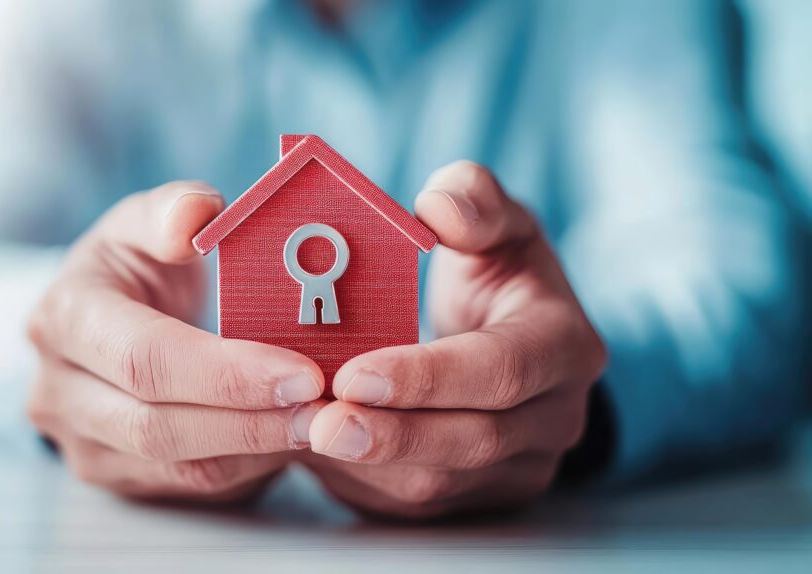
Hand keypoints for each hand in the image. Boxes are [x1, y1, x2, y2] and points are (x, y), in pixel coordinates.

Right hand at [27, 182, 325, 503]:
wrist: (104, 323)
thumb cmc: (136, 265)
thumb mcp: (146, 223)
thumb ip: (174, 211)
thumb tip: (198, 214)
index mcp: (65, 317)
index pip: (146, 359)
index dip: (226, 373)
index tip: (302, 373)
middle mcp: (57, 389)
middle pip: (157, 425)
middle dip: (250, 420)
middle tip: (323, 409)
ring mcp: (79, 442)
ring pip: (178, 467)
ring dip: (257, 449)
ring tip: (320, 424)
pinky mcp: (112, 475)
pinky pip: (189, 484)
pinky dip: (248, 465)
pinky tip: (289, 438)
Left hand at [303, 161, 606, 518]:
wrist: (518, 342)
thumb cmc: (499, 275)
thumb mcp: (498, 224)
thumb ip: (473, 199)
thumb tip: (439, 206)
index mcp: (564, 344)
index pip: (502, 369)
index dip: (429, 376)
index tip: (354, 372)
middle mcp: (556, 416)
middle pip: (472, 439)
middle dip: (390, 434)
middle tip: (317, 421)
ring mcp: (523, 466)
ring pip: (442, 483)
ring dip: (368, 466)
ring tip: (304, 436)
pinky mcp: (484, 494)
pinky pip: (421, 503)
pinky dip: (364, 482)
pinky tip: (317, 453)